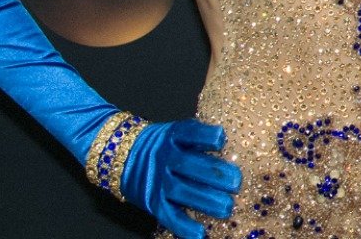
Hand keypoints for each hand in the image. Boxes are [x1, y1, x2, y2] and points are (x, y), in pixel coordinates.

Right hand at [121, 120, 242, 238]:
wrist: (124, 155)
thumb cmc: (165, 145)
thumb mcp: (178, 134)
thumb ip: (200, 138)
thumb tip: (237, 144)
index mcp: (173, 137)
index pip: (188, 132)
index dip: (205, 136)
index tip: (221, 139)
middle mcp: (164, 157)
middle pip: (188, 164)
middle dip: (213, 173)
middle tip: (236, 182)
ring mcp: (158, 181)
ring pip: (181, 191)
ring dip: (205, 200)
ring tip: (227, 207)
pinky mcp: (153, 202)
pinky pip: (168, 215)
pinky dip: (183, 226)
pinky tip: (200, 233)